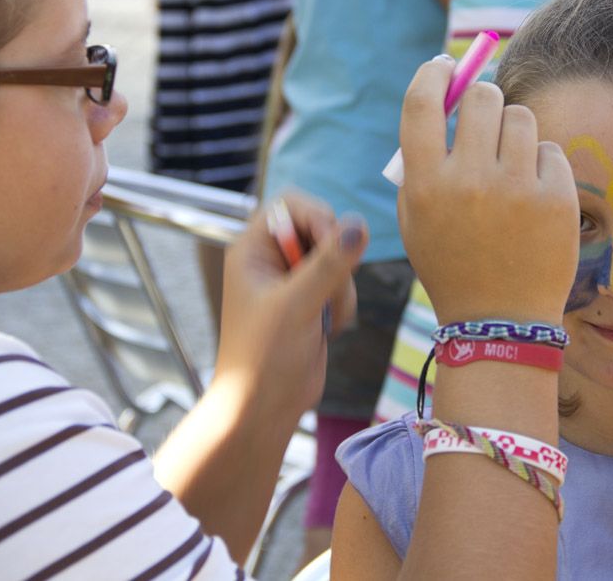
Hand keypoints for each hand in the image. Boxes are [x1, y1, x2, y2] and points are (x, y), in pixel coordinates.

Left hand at [213, 193, 367, 414]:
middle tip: (328, 289)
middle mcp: (271, 259)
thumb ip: (329, 263)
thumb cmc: (264, 356)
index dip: (319, 217)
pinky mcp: (312, 301)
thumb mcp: (296, 305)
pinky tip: (328, 329)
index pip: (292, 205)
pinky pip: (342, 284)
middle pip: (321, 228)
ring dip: (341, 287)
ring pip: (338, 259)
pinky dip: (343, 304)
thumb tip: (359, 223)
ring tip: (324, 318)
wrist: (264, 407)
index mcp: (252, 249)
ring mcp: (293, 281)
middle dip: (335, 260)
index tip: (336, 245)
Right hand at [397, 58, 578, 325]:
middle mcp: (469, 179)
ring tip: (511, 168)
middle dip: (482, 101)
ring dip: (514, 132)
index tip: (444, 65)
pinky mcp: (556, 198)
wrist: (500, 319)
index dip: (433, 72)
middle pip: (481, 96)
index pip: (422, 100)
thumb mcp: (416, 219)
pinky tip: (533, 198)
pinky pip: (550, 150)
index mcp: (426, 183)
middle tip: (485, 121)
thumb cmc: (452, 263)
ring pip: (520, 117)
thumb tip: (444, 96)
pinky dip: (541, 166)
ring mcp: (516, 188)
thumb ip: (420, 162)